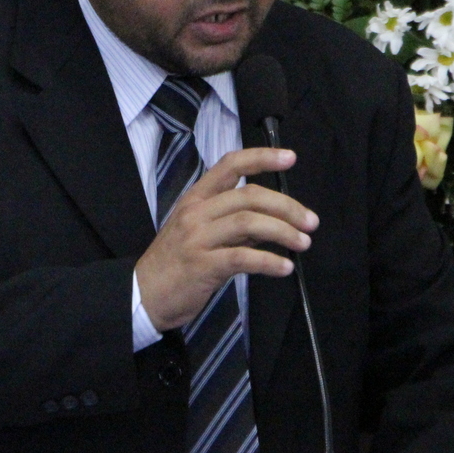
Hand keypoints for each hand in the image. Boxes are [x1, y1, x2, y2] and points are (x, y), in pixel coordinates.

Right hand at [136, 147, 317, 331]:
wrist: (142, 295)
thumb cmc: (175, 263)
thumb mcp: (198, 231)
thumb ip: (231, 221)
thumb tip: (273, 219)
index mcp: (195, 198)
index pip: (230, 165)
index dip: (262, 157)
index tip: (290, 158)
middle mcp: (195, 212)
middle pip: (249, 196)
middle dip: (287, 206)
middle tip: (310, 222)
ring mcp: (197, 238)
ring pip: (249, 222)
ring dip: (284, 232)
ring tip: (303, 243)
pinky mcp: (202, 265)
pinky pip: (243, 257)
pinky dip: (269, 262)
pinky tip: (285, 268)